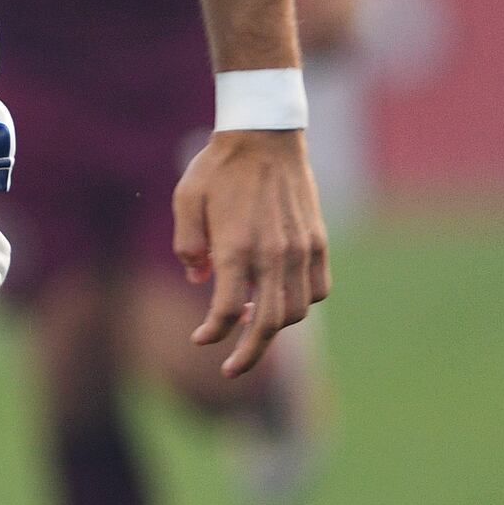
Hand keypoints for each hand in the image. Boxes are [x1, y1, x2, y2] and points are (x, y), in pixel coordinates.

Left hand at [171, 126, 330, 376]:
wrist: (265, 134)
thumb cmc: (219, 167)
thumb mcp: (186, 200)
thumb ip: (188, 246)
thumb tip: (198, 280)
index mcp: (236, 248)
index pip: (225, 312)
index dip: (212, 334)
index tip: (201, 339)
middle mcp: (271, 254)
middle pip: (266, 325)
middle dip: (248, 355)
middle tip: (231, 370)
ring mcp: (300, 249)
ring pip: (295, 311)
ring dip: (274, 326)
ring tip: (252, 322)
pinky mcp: (318, 241)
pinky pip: (318, 289)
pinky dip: (301, 303)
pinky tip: (281, 297)